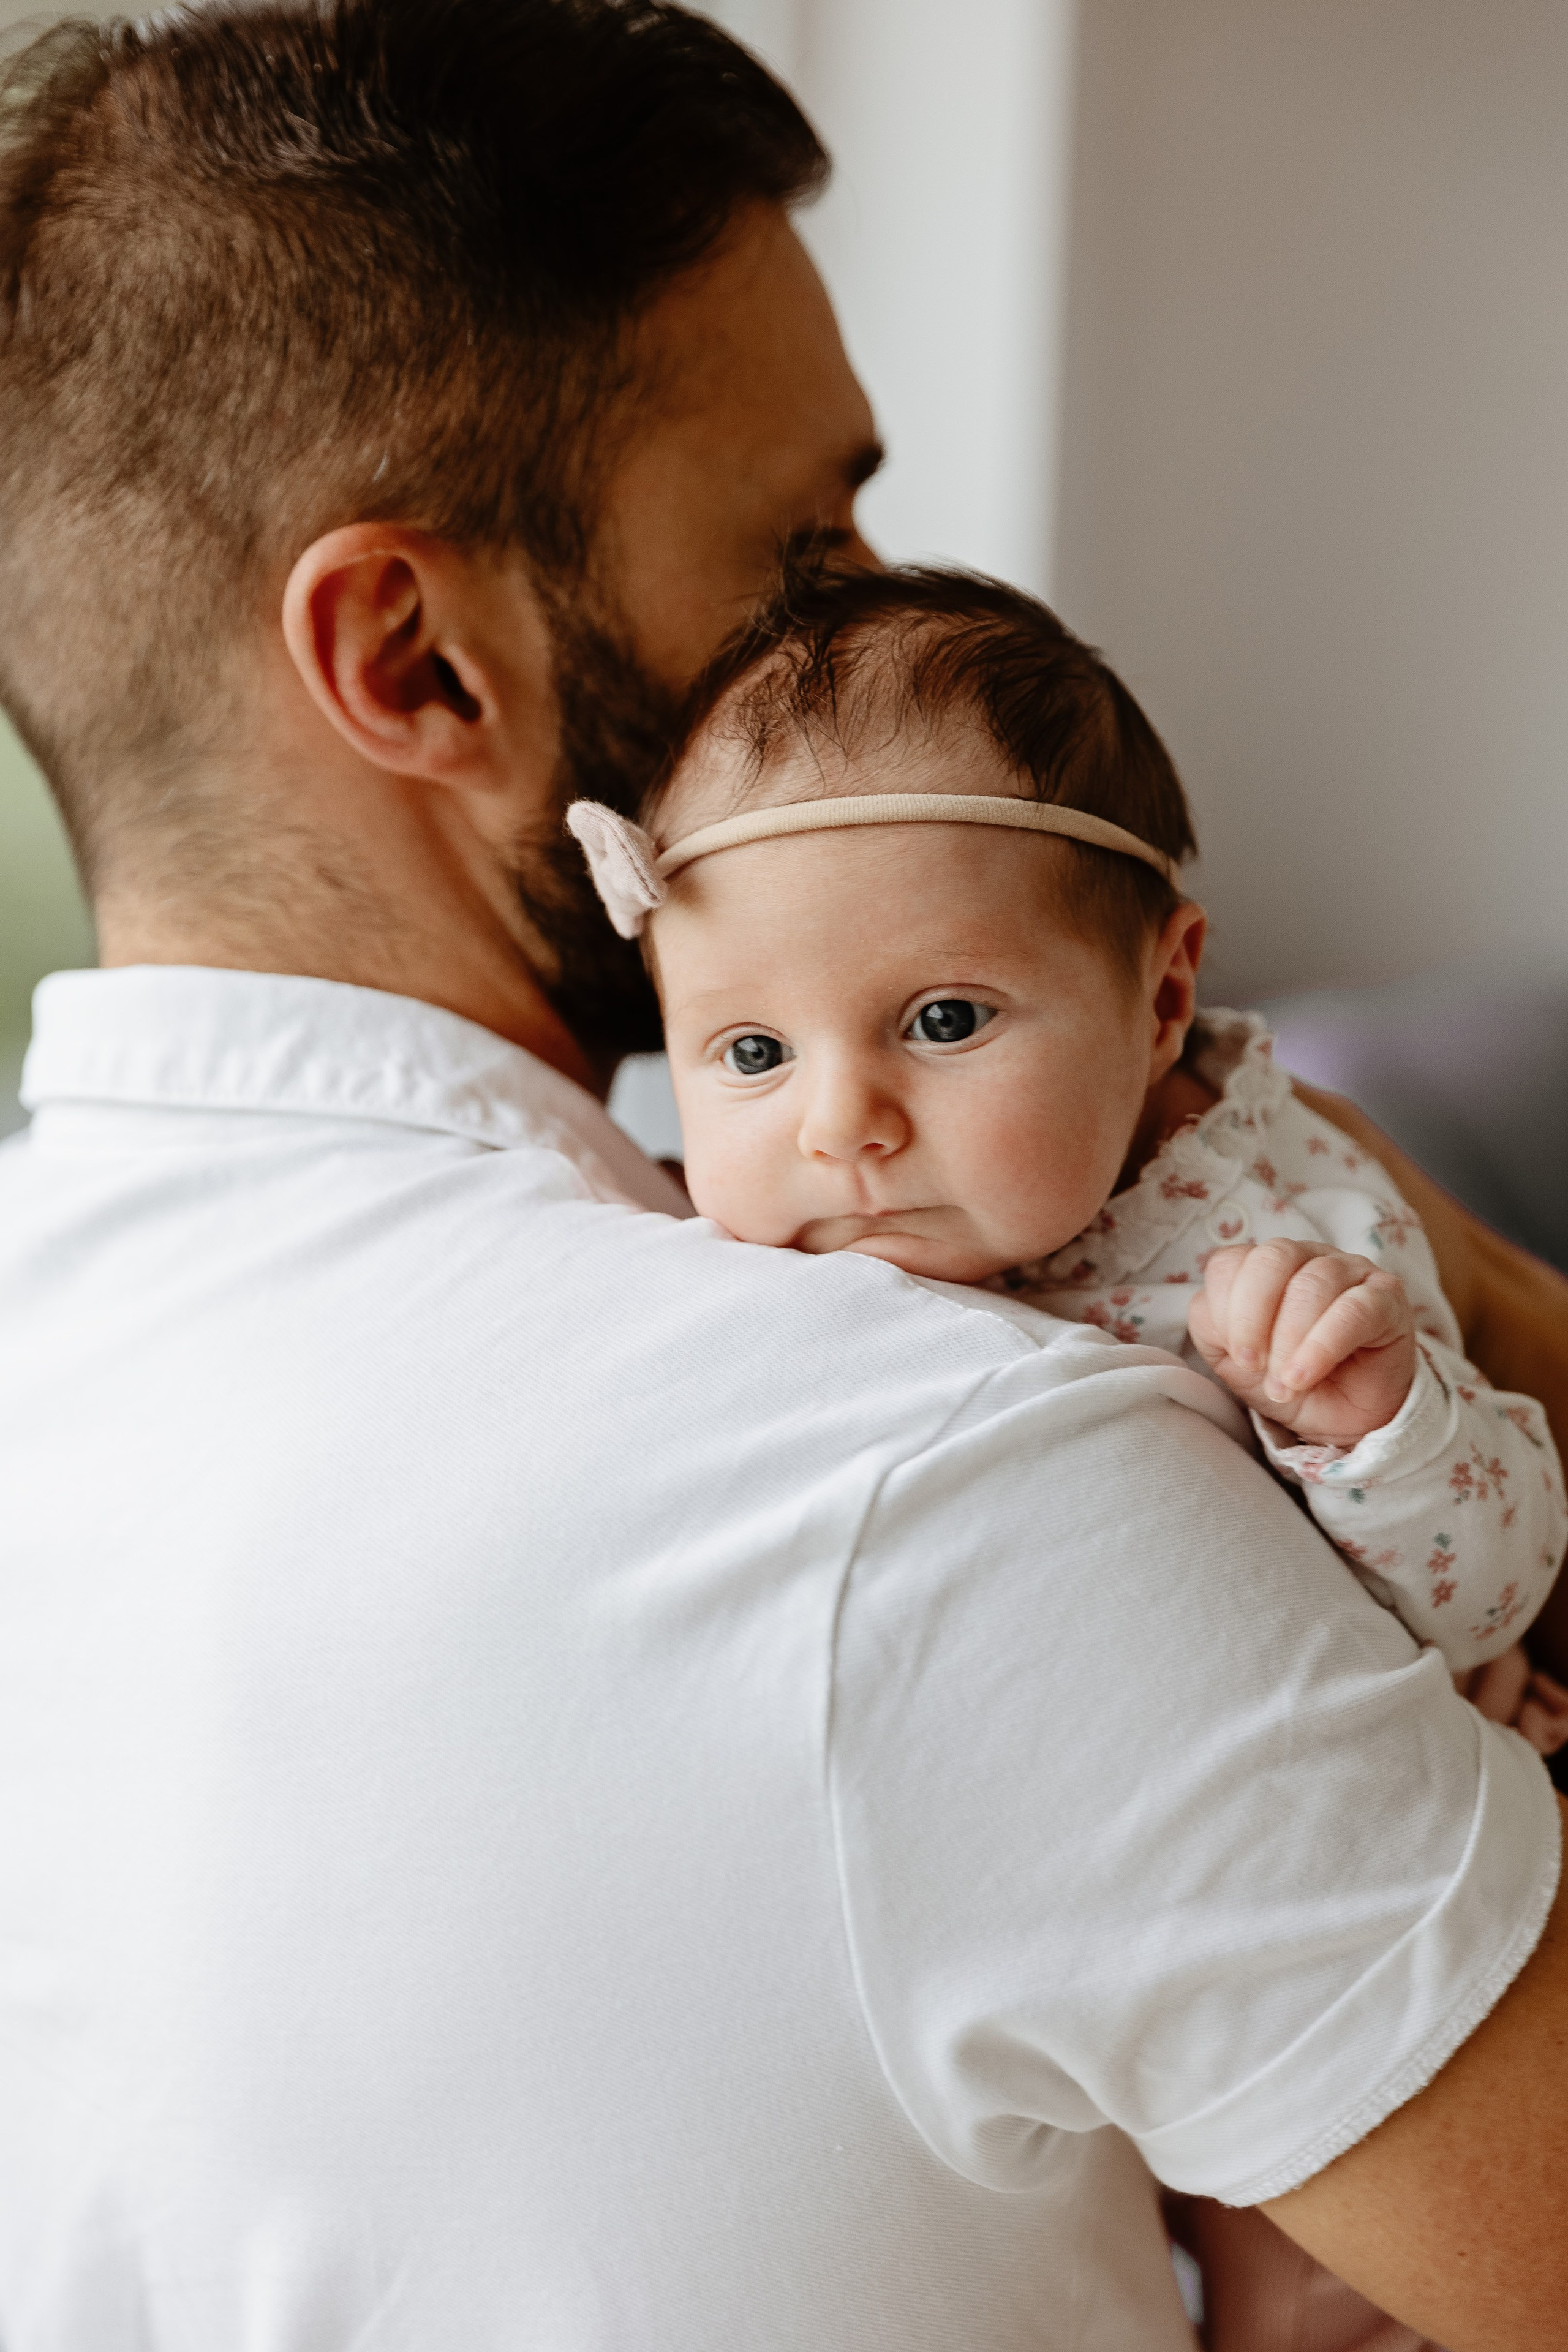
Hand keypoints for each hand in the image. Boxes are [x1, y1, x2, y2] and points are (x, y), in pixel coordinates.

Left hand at [1188, 1239, 1417, 1447]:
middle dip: (1254, 1317)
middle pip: (1273, 1258)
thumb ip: (1212, 1327)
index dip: (1226, 1308)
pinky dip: (1322, 1346)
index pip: (1232, 1261)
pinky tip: (1305, 1375)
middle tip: (1254, 1365)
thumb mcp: (1234, 1360)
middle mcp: (1308, 1257)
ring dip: (1289, 1341)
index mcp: (1265, 1266)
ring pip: (1313, 1284)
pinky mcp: (1386, 1299)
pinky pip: (1354, 1309)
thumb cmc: (1287, 1379)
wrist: (1344, 1420)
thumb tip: (1211, 1309)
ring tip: (1285, 1384)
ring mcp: (1351, 1272)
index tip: (1238, 1356)